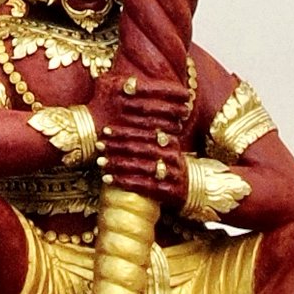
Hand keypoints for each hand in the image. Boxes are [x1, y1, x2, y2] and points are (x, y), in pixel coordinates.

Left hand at [92, 82, 187, 201]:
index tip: (105, 130)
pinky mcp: (169, 191)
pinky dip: (123, 182)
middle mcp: (172, 155)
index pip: (144, 133)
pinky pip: (142, 185)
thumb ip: (150, 129)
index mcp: (170, 140)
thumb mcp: (164, 143)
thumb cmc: (169, 161)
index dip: (124, 131)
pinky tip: (107, 179)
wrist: (194, 187)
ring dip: (117, 164)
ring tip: (100, 162)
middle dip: (117, 146)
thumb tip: (128, 102)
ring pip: (140, 166)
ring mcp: (171, 173)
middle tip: (99, 144)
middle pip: (140, 148)